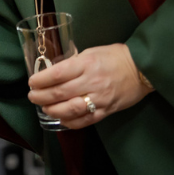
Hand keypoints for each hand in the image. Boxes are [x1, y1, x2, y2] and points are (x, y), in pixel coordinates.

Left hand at [27, 43, 152, 129]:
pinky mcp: (106, 110)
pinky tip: (61, 119)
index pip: (57, 74)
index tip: (31, 82)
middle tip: (32, 96)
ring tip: (44, 107)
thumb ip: (73, 63)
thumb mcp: (91, 52)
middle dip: (41, 96)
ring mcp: (99, 98)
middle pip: (60, 93)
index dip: (41, 80)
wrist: (142, 69)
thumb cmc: (114, 56)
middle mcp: (91, 82)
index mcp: (86, 64)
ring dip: (53, 110)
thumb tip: (54, 72)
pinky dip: (70, 122)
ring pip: (70, 109)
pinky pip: (85, 120)